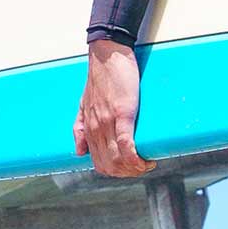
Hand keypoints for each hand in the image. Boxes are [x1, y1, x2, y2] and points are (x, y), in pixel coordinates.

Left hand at [74, 37, 150, 176]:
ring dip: (135, 168)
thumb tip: (79, 152)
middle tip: (144, 166)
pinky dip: (135, 158)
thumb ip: (80, 127)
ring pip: (118, 159)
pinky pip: (125, 144)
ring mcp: (107, 122)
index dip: (117, 172)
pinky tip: (145, 160)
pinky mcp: (122, 113)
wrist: (107, 55)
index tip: (132, 168)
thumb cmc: (101, 77)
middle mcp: (96, 128)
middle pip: (109, 166)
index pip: (99, 163)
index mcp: (89, 128)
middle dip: (128, 173)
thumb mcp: (83, 104)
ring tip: (148, 163)